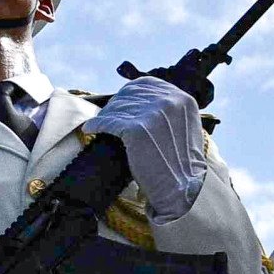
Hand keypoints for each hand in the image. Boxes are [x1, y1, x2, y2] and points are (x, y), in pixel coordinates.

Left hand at [88, 72, 207, 220]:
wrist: (182, 190)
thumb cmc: (179, 164)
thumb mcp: (183, 128)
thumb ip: (168, 111)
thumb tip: (143, 101)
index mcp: (182, 100)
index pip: (146, 84)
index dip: (128, 92)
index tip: (120, 102)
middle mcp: (170, 102)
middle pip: (129, 94)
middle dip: (115, 104)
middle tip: (106, 115)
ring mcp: (153, 114)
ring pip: (118, 108)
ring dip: (105, 115)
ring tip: (98, 123)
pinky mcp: (137, 130)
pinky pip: (109, 122)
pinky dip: (96, 125)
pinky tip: (90, 129)